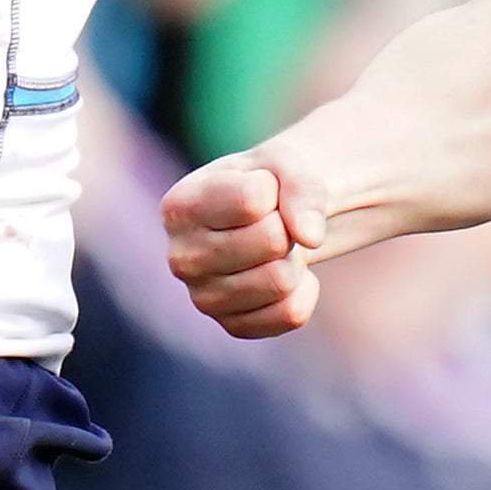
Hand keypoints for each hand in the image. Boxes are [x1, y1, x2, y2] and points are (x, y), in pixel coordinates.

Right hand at [163, 148, 328, 335]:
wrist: (270, 216)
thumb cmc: (268, 183)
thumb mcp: (285, 163)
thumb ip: (301, 188)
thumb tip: (311, 237)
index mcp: (179, 207)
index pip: (251, 201)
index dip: (274, 190)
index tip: (263, 190)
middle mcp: (180, 257)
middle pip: (271, 242)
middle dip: (287, 227)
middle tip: (273, 222)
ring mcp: (203, 298)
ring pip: (281, 281)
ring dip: (294, 259)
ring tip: (274, 248)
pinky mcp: (232, 325)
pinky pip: (291, 313)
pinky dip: (304, 290)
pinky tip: (282, 273)